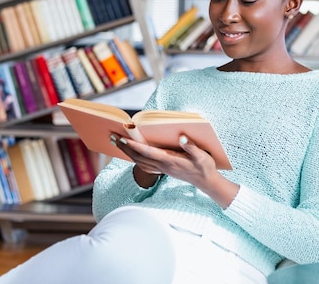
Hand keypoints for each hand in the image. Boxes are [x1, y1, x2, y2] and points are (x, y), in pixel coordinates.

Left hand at [109, 133, 238, 206]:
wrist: (206, 181)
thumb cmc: (205, 167)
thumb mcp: (202, 156)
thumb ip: (191, 147)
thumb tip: (182, 137)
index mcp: (170, 160)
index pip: (148, 152)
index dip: (134, 145)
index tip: (123, 138)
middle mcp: (163, 165)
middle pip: (139, 157)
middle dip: (124, 148)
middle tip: (112, 137)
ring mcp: (162, 168)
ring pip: (139, 162)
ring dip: (127, 153)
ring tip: (117, 143)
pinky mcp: (163, 170)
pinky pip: (144, 165)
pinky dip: (135, 159)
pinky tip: (131, 154)